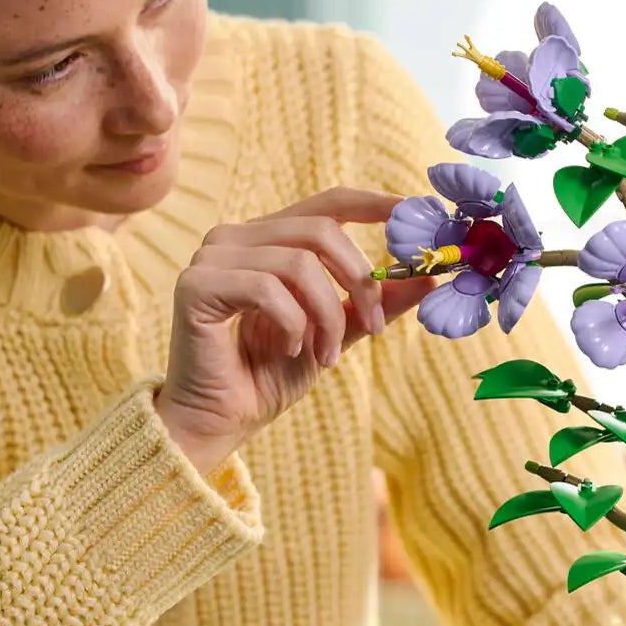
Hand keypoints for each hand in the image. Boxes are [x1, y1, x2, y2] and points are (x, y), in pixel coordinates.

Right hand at [154, 188, 431, 472]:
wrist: (218, 422)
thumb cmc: (267, 377)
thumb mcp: (336, 334)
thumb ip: (374, 303)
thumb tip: (429, 277)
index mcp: (267, 241)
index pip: (325, 204)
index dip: (372, 203)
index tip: (413, 213)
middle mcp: (235, 238)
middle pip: (320, 231)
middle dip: (359, 282)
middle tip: (374, 329)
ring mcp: (212, 257)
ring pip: (298, 263)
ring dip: (326, 316)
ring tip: (324, 355)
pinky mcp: (196, 284)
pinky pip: (267, 288)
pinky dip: (293, 324)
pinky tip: (291, 350)